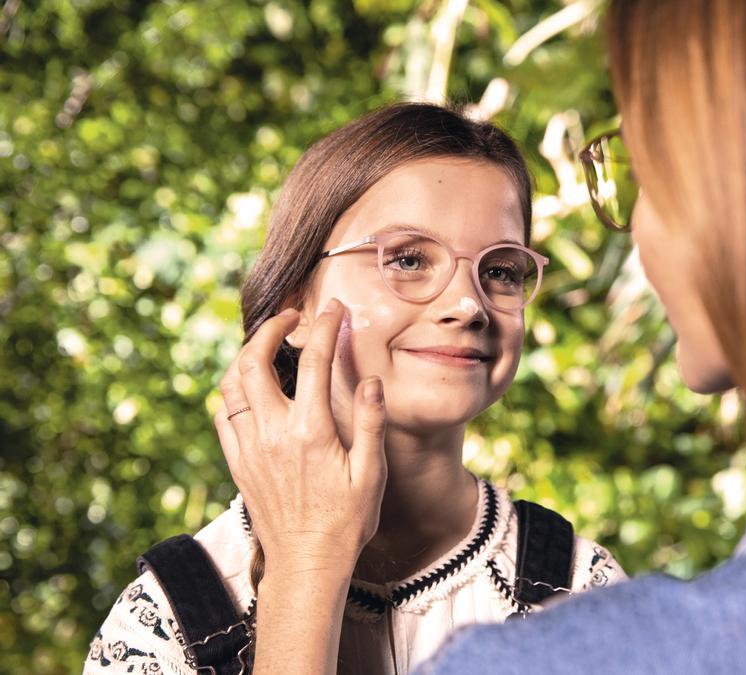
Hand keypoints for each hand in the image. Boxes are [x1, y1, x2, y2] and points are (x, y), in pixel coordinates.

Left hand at [214, 298, 386, 577]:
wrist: (308, 562)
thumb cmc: (347, 520)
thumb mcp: (372, 472)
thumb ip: (370, 422)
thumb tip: (371, 380)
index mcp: (310, 430)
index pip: (313, 361)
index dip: (323, 327)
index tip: (333, 308)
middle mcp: (273, 433)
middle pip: (254, 361)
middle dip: (269, 329)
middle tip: (289, 318)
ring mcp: (250, 447)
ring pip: (230, 385)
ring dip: (246, 356)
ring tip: (267, 346)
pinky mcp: (238, 463)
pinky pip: (222, 416)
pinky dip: (232, 393)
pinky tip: (250, 390)